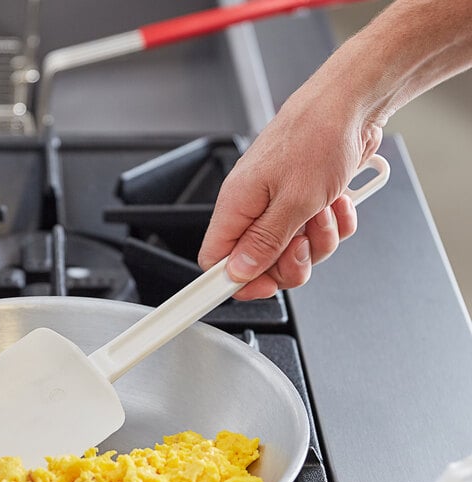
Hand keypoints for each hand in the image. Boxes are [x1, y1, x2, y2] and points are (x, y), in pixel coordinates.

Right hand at [198, 70, 381, 300]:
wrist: (354, 105)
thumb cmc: (319, 137)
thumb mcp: (294, 200)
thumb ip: (264, 242)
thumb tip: (238, 272)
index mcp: (236, 205)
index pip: (216, 260)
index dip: (236, 280)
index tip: (260, 287)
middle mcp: (253, 208)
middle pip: (259, 264)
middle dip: (289, 263)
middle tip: (302, 243)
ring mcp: (280, 207)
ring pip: (292, 253)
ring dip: (317, 242)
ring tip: (323, 211)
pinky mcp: (304, 204)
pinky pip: (316, 236)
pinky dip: (332, 225)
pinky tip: (335, 202)